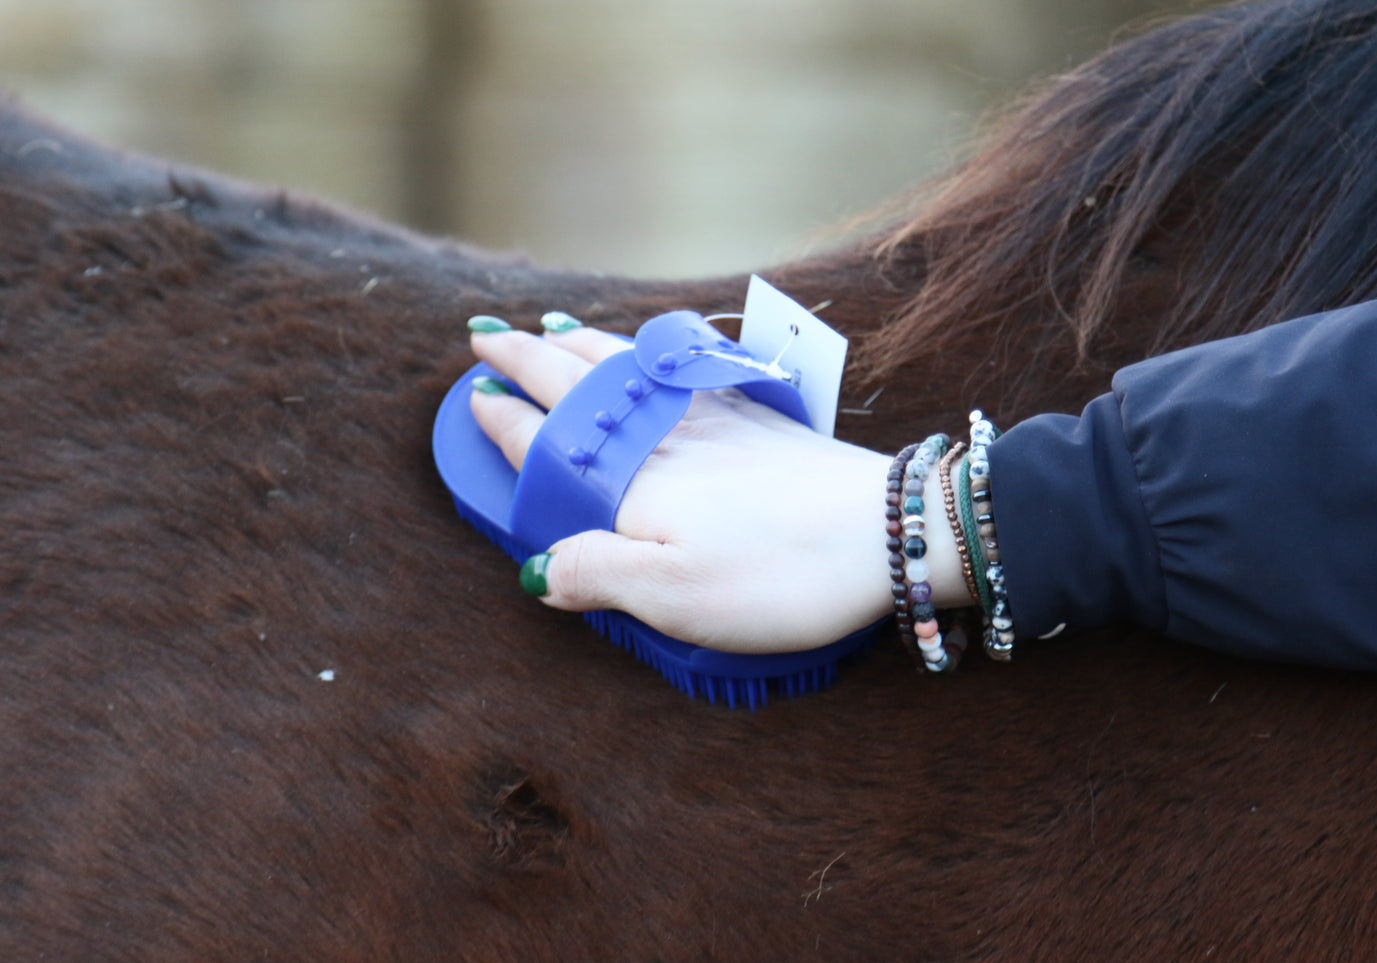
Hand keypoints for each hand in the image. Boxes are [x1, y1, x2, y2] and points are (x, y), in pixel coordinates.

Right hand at [468, 322, 899, 653]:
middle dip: (528, 357)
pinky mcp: (757, 416)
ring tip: (551, 323)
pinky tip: (649, 350)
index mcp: (632, 479)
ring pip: (628, 364)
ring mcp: (714, 416)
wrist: (889, 530)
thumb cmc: (779, 573)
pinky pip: (676, 366)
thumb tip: (536, 569)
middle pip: (581, 383)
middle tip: (487, 335)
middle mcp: (665, 434)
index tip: (473, 397)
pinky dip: (641, 350)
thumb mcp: (674, 596)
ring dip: (580, 341)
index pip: (549, 438)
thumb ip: (595, 573)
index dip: (507, 420)